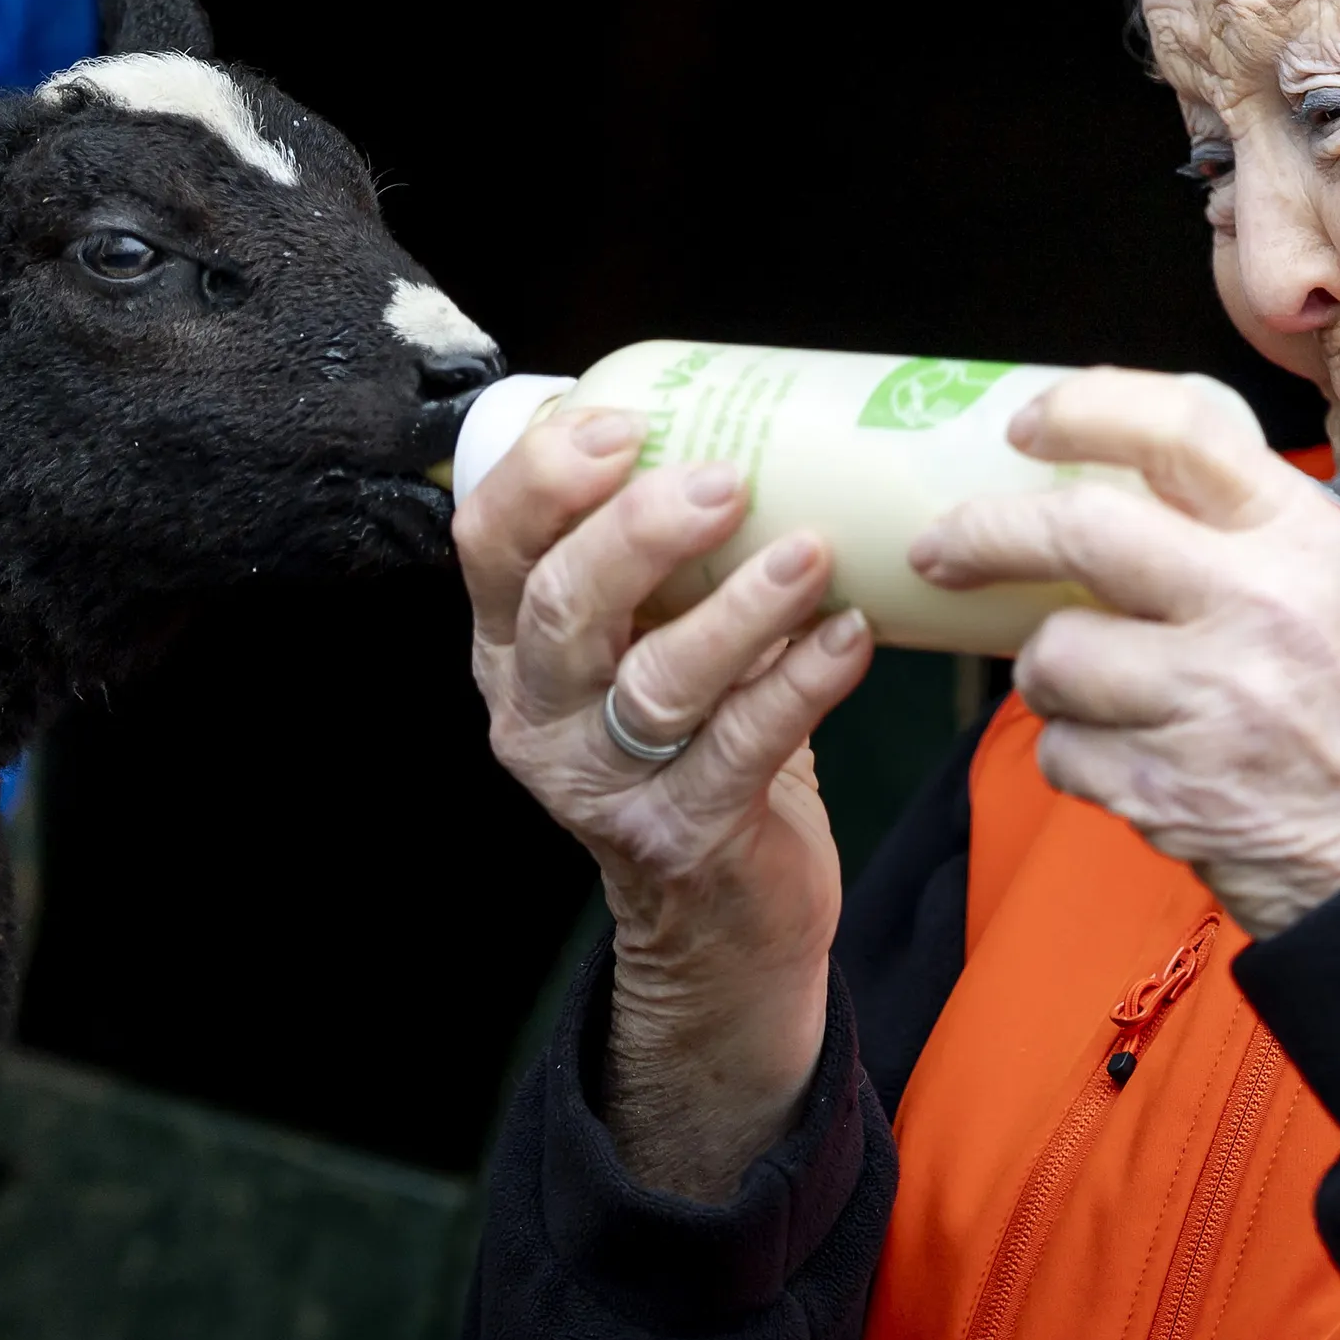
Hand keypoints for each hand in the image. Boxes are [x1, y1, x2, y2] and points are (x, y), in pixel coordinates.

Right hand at [458, 405, 876, 1198]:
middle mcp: (539, 713)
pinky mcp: (684, 835)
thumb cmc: (691, 744)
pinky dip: (801, 682)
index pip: (488, 543)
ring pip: (654, 683)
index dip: (544, 476)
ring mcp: (604, 783)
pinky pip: (744, 747)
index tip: (624, 422)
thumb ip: (664, 560)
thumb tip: (763, 422)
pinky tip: (850, 635)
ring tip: (809, 555)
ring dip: (737, 608)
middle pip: (561, 605)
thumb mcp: (645, 644)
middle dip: (639, 530)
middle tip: (725, 480)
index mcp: (513, 646)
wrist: (719, 916)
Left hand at [912, 367, 1339, 935]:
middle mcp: (1259, 606)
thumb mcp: (1323, 579)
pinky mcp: (1170, 789)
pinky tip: (1127, 760)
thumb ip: (1228, 522)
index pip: (1179, 429)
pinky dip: (1073, 756)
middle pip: (1079, 531)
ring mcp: (1213, 701)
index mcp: (1297, 537)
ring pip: (1052, 655)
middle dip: (984, 533)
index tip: (1024, 428)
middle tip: (941, 549)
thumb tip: (1090, 464)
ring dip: (1046, 674)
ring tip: (1093, 691)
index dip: (1081, 412)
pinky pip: (1061, 751)